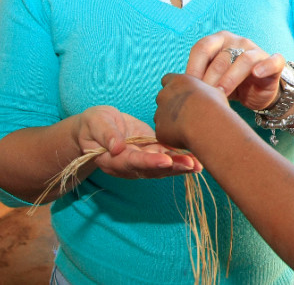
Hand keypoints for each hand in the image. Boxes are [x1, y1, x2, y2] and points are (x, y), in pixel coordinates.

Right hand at [74, 105, 200, 179]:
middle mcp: (130, 165)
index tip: (166, 160)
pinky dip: (182, 159)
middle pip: (153, 169)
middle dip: (173, 168)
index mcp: (114, 160)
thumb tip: (116, 147)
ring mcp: (142, 160)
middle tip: (191, 165)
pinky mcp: (151, 152)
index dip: (149, 162)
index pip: (133, 162)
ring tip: (199, 164)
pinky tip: (198, 158)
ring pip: (163, 166)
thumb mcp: (95, 125)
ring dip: (181, 166)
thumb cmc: (93, 124)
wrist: (97, 126)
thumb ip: (105, 135)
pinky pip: (167, 158)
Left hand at [155, 73, 230, 149]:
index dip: (175, 88)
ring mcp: (159, 112)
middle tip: (187, 113)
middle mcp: (164, 94)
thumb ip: (206, 91)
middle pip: (163, 98)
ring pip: (162, 117)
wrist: (207, 125)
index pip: (167, 79)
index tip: (183, 95)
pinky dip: (171, 136)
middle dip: (171, 105)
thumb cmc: (214, 106)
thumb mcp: (215, 92)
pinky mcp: (159, 129)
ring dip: (171, 121)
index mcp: (177, 81)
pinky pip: (164, 133)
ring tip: (189, 127)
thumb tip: (214, 94)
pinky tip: (185, 137)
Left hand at [185, 31, 284, 110]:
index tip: (188, 90)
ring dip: (231, 78)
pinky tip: (257, 74)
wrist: (257, 93)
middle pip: (221, 57)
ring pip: (244, 60)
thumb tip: (176, 87)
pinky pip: (273, 61)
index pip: (202, 48)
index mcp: (218, 41)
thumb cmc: (229, 84)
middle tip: (204, 98)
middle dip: (210, 80)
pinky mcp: (274, 63)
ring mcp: (256, 50)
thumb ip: (198, 78)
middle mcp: (238, 41)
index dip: (193, 69)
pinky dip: (265, 66)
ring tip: (223, 94)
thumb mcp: (211, 80)